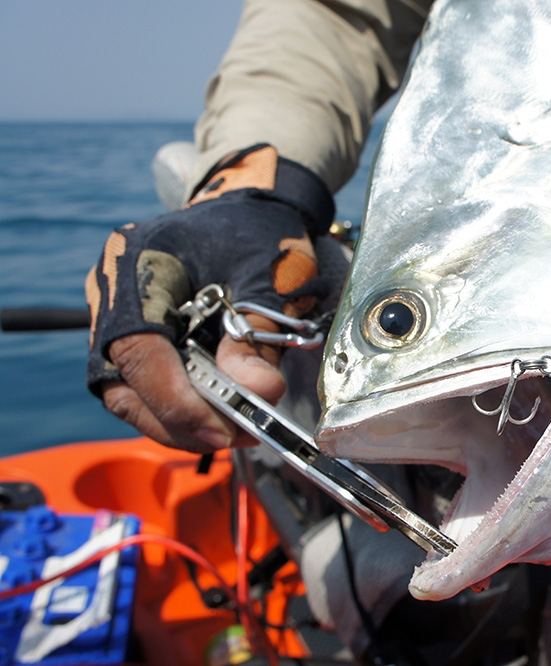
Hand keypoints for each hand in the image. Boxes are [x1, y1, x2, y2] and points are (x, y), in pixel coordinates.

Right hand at [86, 145, 334, 452]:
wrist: (252, 210)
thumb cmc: (259, 232)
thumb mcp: (269, 276)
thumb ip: (258, 335)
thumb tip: (258, 394)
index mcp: (134, 264)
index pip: (137, 348)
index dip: (175, 398)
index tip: (222, 428)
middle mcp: (110, 296)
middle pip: (123, 383)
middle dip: (181, 420)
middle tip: (240, 436)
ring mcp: (116, 321)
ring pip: (130, 396)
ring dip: (182, 423)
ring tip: (239, 431)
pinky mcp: (137, 342)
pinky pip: (146, 389)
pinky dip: (184, 410)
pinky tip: (225, 417)